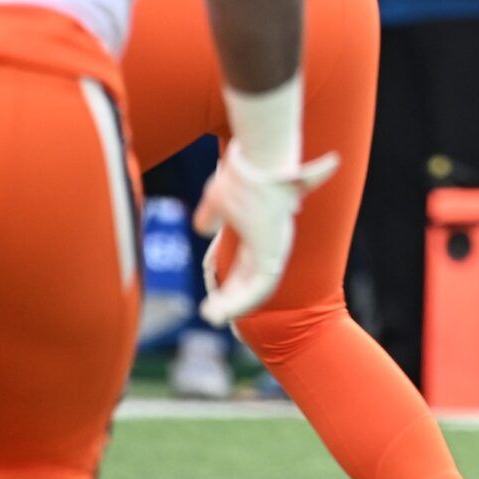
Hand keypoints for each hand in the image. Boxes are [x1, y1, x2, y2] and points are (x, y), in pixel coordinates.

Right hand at [195, 142, 339, 324]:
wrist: (258, 161)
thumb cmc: (240, 176)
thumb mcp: (217, 199)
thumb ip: (210, 216)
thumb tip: (203, 229)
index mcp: (259, 233)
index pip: (247, 267)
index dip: (231, 284)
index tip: (214, 298)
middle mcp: (270, 243)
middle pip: (253, 281)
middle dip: (232, 300)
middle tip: (212, 315)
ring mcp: (274, 249)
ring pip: (259, 289)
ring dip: (235, 306)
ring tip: (213, 317)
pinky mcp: (273, 253)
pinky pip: (261, 288)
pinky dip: (242, 302)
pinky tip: (223, 312)